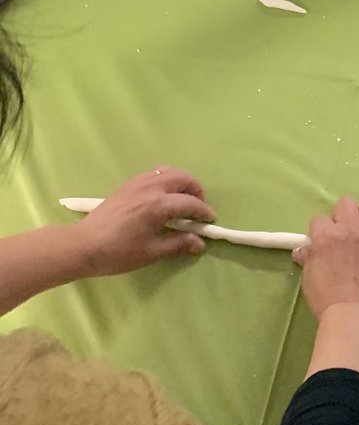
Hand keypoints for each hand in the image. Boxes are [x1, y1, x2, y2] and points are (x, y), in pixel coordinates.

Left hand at [73, 167, 214, 275]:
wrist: (83, 245)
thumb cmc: (118, 253)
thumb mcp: (151, 252)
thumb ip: (178, 244)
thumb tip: (199, 243)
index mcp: (159, 205)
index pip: (190, 203)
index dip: (203, 212)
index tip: (209, 221)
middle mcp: (151, 187)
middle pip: (183, 178)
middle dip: (196, 191)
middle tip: (197, 209)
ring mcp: (138, 182)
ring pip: (168, 171)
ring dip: (181, 183)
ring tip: (181, 200)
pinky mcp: (128, 184)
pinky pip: (154, 173)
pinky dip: (166, 180)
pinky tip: (162, 197)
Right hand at [293, 197, 358, 319]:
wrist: (351, 312)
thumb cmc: (324, 296)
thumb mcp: (309, 276)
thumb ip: (307, 258)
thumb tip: (302, 250)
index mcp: (326, 235)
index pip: (318, 219)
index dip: (318, 230)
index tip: (320, 242)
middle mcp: (349, 229)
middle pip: (346, 203)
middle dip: (340, 215)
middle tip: (340, 233)